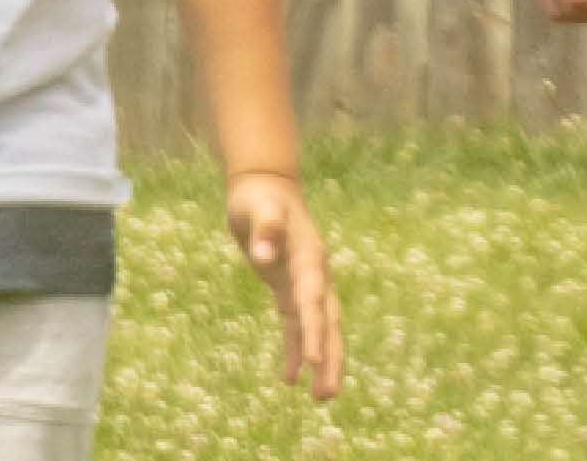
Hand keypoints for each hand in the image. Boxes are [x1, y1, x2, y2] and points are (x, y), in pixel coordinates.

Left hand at [225, 170, 353, 395]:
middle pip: (327, 323)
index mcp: (309, 259)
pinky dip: (294, 350)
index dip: (313, 331)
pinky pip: (296, 325)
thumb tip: (264, 256)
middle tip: (326, 394)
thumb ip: (264, 229)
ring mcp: (305, 284)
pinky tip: (288, 379)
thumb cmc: (260, 198)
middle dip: (328, 358)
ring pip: (319, 329)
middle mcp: (314, 276)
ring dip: (321, 362)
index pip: (313, 301)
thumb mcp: (258, 208)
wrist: (266, 187)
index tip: (311, 361)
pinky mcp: (290, 290)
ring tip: (321, 398)